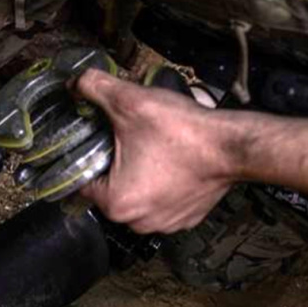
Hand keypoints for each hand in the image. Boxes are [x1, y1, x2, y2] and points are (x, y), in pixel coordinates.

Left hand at [74, 68, 242, 234]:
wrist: (233, 146)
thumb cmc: (181, 131)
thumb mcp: (129, 101)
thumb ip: (93, 88)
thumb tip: (74, 83)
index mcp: (116, 204)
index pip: (84, 180)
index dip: (90, 154)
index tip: (101, 137)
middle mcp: (138, 223)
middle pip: (110, 189)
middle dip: (115, 163)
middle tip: (128, 137)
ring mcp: (165, 224)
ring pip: (137, 195)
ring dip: (139, 174)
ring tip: (151, 146)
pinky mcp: (186, 219)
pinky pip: (162, 200)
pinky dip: (163, 183)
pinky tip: (170, 160)